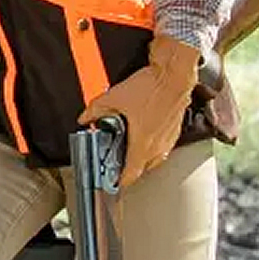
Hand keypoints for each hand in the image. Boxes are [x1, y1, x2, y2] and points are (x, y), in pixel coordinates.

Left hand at [80, 35, 201, 186]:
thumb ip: (95, 110)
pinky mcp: (174, 132)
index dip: (119, 182)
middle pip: (141, 169)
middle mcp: (158, 147)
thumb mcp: (113, 98)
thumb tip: (84, 119)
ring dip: (139, 158)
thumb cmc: (149, 88)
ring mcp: (169, 140)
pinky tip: (140, 134)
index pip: (131, 174)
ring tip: (125, 148)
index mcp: (142, 144)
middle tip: (113, 162)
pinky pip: (161, 148)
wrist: (174, 76)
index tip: (110, 183)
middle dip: (127, 169)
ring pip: (152, 159)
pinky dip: (149, 147)